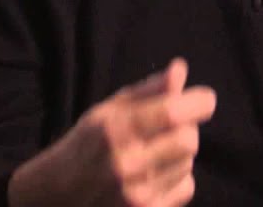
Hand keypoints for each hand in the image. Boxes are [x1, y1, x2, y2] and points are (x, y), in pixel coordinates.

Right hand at [8, 57, 215, 206]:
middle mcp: (125, 164)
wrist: (59, 196)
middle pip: (189, 140)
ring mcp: (136, 195)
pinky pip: (187, 188)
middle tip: (170, 128)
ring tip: (154, 154)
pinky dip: (178, 179)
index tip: (204, 100)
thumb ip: (148, 90)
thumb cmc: (87, 145)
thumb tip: (180, 69)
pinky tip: (155, 175)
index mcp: (114, 130)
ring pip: (189, 164)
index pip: (172, 113)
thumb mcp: (108, 110)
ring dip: (179, 155)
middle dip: (186, 129)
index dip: (198, 103)